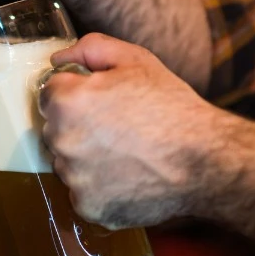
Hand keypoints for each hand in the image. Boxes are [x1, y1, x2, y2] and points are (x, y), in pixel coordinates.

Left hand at [39, 33, 221, 228]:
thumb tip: (58, 60)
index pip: (50, 94)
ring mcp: (74, 179)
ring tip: (126, 152)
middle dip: (78, 126)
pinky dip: (100, 186)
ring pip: (68, 163)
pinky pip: (84, 192)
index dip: (76, 94)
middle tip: (117, 126)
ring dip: (86, 157)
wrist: (204, 160)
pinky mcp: (89, 207)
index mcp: (68, 102)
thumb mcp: (135, 60)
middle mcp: (62, 142)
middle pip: (56, 130)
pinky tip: (128, 175)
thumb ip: (90, 49)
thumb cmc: (171, 106)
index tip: (101, 101)